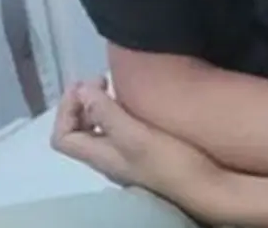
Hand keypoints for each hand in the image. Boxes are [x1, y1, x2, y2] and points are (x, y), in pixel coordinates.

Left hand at [50, 78, 223, 206]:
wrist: (204, 187)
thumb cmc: (170, 162)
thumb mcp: (137, 135)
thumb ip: (108, 114)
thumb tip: (82, 90)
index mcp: (100, 156)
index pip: (63, 137)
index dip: (66, 109)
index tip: (86, 84)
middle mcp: (109, 159)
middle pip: (78, 134)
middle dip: (81, 105)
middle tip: (100, 80)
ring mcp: (127, 159)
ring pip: (100, 132)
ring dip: (101, 108)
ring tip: (118, 88)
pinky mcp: (146, 155)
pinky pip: (120, 132)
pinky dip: (121, 114)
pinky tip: (140, 105)